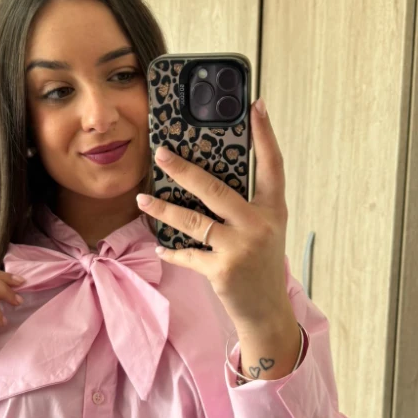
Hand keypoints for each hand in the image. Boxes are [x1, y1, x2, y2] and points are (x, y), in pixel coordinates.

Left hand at [136, 97, 292, 333]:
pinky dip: (171, 251)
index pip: (272, 165)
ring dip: (163, 209)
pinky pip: (187, 254)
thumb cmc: (261, 266)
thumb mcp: (265, 230)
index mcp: (274, 210)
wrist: (267, 312)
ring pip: (193, 221)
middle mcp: (259, 225)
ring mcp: (240, 248)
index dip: (265, 134)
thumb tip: (206, 179)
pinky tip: (160, 246)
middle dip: (184, 170)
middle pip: (216, 189)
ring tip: (143, 198)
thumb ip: (246, 206)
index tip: (256, 105)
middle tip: (160, 153)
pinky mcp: (222, 270)